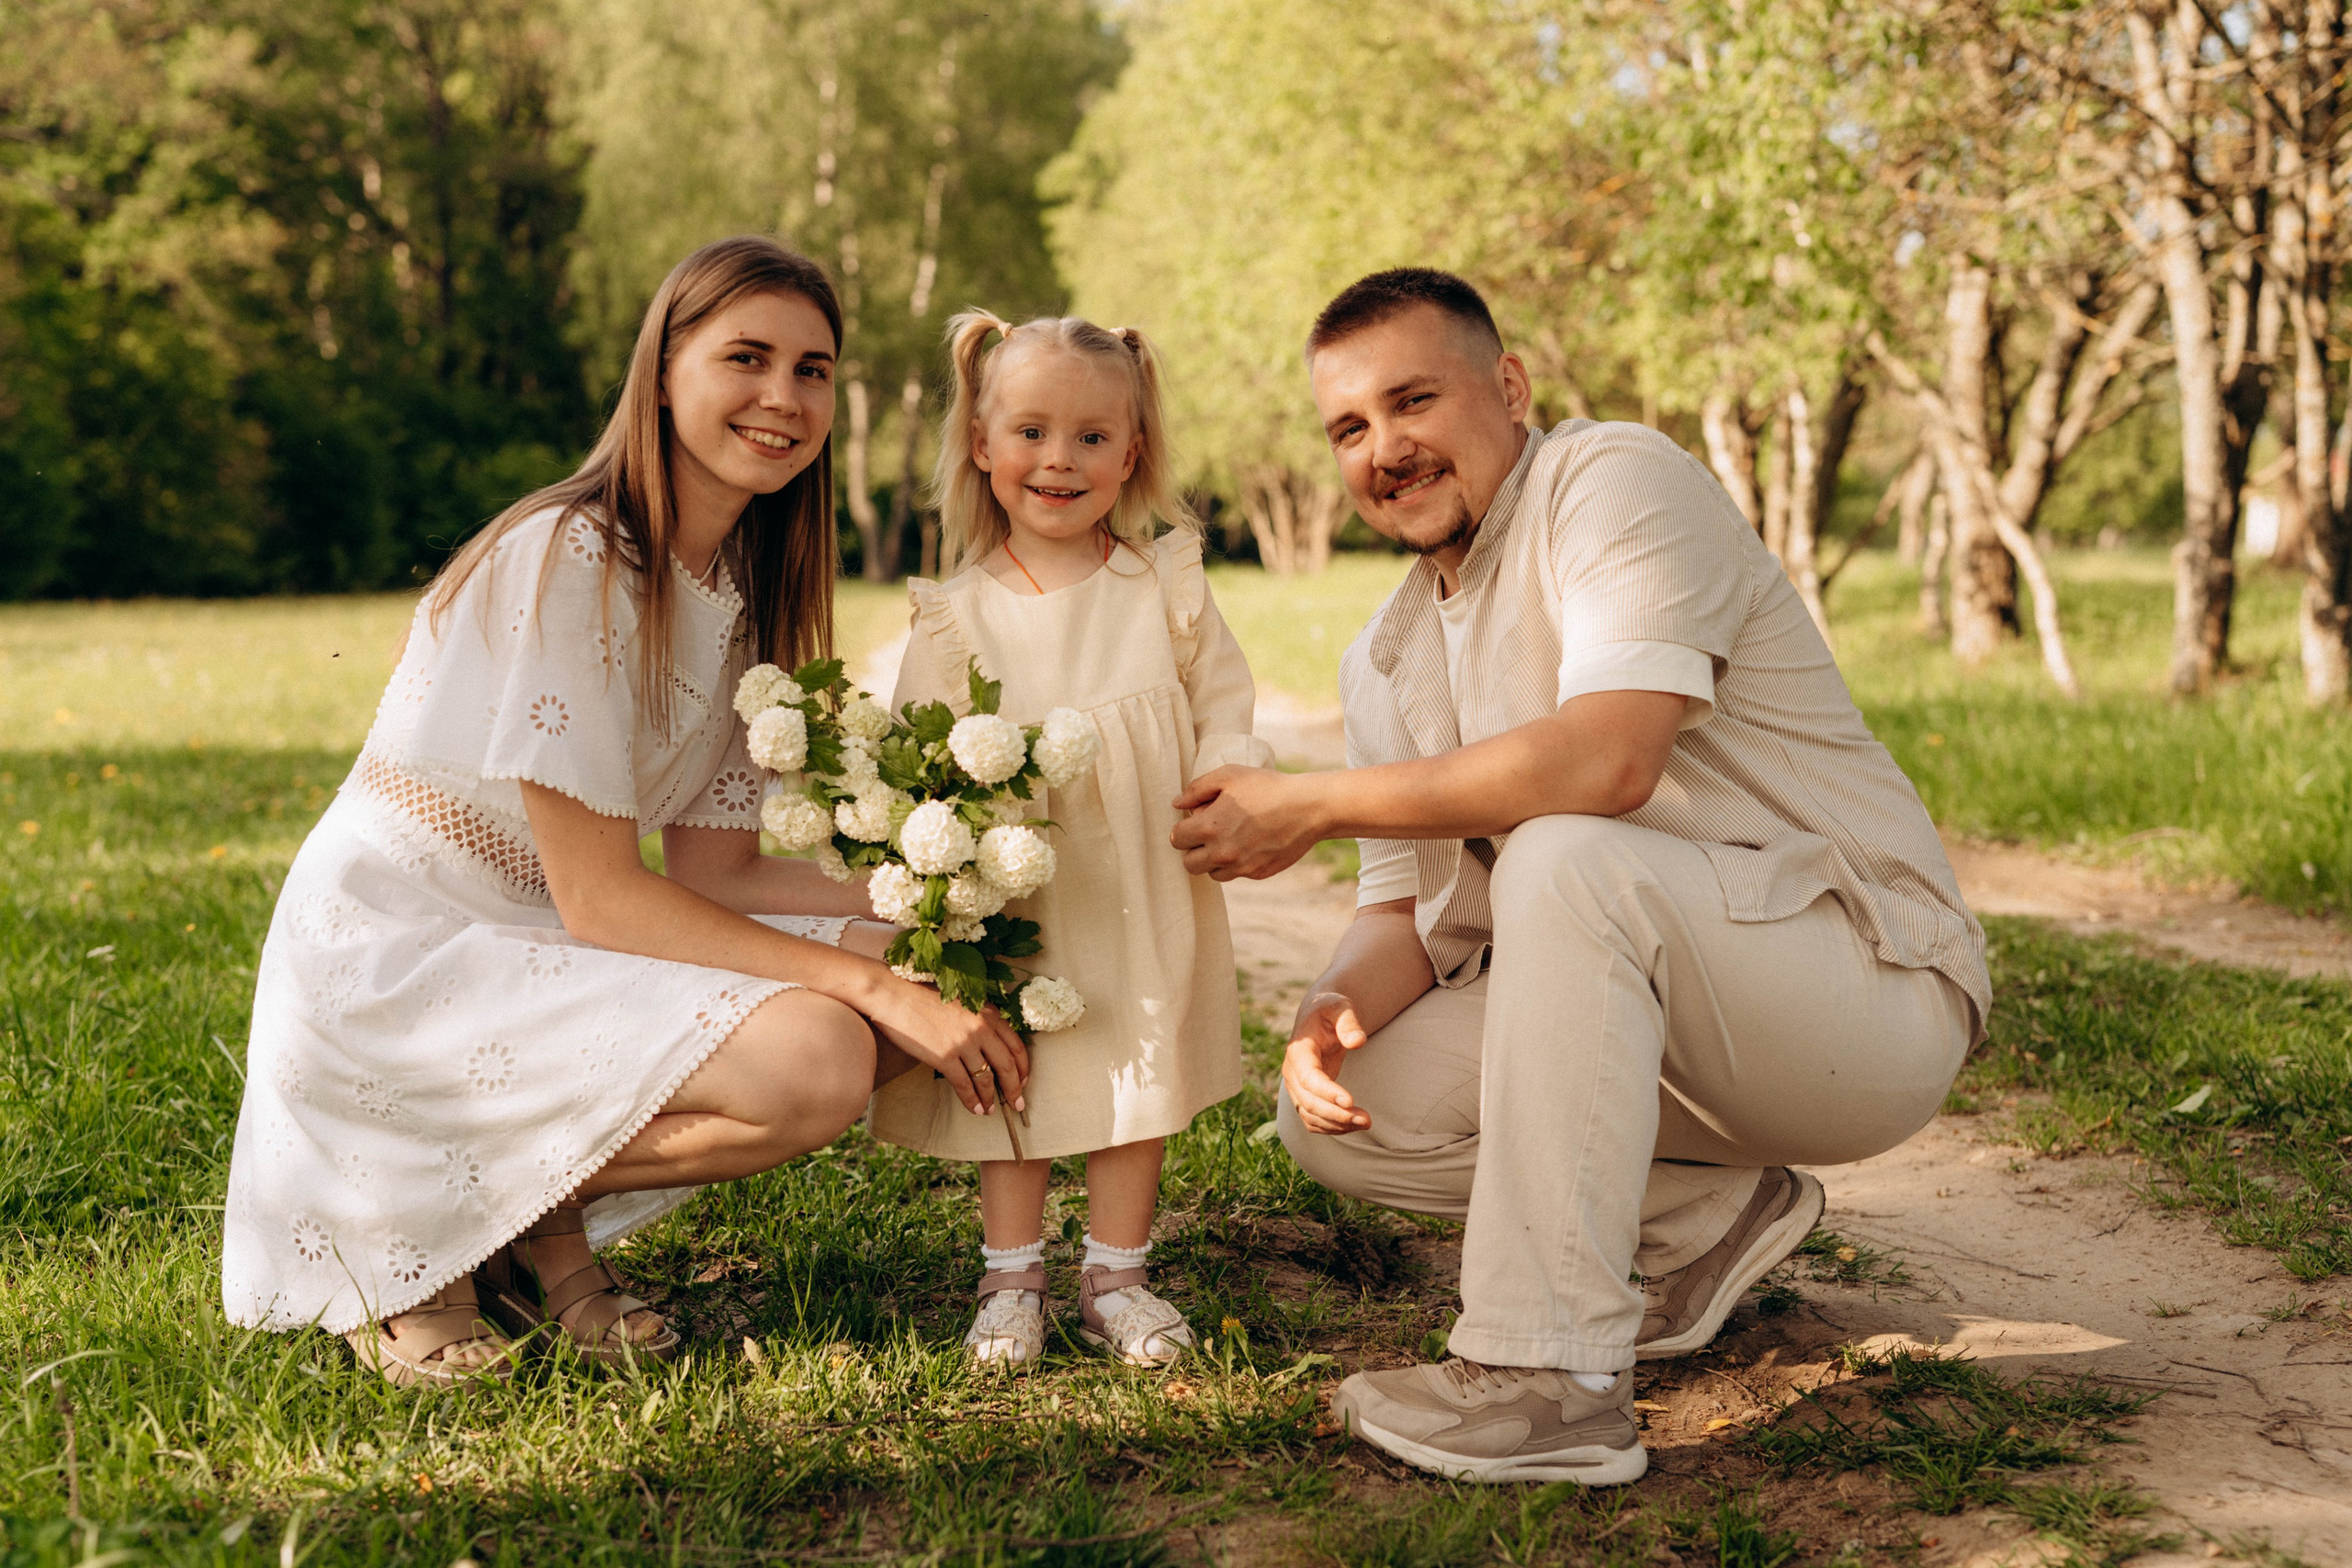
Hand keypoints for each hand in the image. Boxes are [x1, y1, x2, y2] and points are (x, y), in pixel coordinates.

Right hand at [863, 970, 1030, 1116]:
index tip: (1023, 1082)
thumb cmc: (924, 997)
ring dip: (990, 1098)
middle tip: (1017, 1105)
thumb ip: (980, 1020)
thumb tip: (992, 1047)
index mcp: (988, 1013)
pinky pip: (965, 1085)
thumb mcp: (963, 1002)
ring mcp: (963, 1043)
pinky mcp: (944, 1056)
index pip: (1016, 1046)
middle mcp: (981, 1028)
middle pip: (1007, 1066)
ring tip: (990, 1110)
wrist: (894, 995)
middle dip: (1014, 1089)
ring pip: (986, 1079)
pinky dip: (971, 1100)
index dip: (1023, 1068)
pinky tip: (975, 1108)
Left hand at [1169, 765, 1325, 879]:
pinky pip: (1236, 874)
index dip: (1183, 829)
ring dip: (1214, 860)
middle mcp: (1222, 853)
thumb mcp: (1229, 775)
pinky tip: (1250, 844)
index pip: (1177, 839)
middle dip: (1194, 850)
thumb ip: (1196, 789)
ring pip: (1212, 873)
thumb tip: (1177, 804)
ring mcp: (1240, 867)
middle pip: (1189, 864)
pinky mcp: (1257, 874)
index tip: (1195, 821)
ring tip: (1230, 839)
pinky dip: (1237, 863)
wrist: (1307, 808)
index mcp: (1209, 828)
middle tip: (1209, 834)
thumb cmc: (1267, 787)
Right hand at [1283, 991, 1372, 1133]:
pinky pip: (1313, 1120)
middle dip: (1337, 1114)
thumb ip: (1348, 1022)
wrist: (1319, 1017)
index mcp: (1298, 1050)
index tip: (1350, 1101)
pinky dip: (1332, 1127)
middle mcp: (1292, 1072)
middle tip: (1367, 1119)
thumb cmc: (1330, 1010)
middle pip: (1308, 1102)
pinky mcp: (1305, 1097)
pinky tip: (1354, 1125)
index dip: (1326, 1092)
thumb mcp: (1340, 1007)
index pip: (1308, 1077)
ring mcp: (1296, 1087)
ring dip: (1336, 1125)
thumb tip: (1358, 1042)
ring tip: (1366, 1122)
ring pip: (1310, 1116)